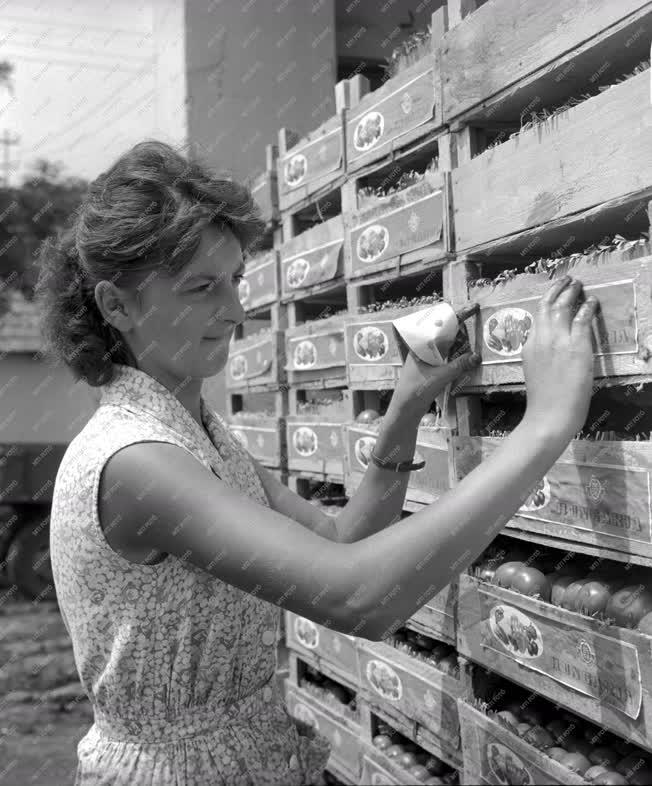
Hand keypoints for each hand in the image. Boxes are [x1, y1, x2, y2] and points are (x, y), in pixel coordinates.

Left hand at [392, 303, 480, 415]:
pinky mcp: (429, 369)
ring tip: (472, 346)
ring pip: (446, 345)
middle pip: (445, 333)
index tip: (473, 307)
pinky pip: (445, 357)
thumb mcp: (440, 377)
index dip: (458, 316)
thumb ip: (459, 366)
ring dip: (460, 344)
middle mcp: (423, 349)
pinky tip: (465, 359)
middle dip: (461, 330)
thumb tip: (477, 356)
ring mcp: (426, 359)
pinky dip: (456, 356)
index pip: (441, 325)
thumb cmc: (416, 391)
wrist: (404, 410)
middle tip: (475, 329)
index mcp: (421, 345)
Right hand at [521, 275, 598, 438]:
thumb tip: (549, 349)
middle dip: (557, 289)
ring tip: (578, 284)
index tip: (553, 295)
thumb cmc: (543, 403)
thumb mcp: (535, 372)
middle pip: (546, 306)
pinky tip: (592, 302)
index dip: (546, 302)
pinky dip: (587, 307)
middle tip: (567, 280)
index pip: (536, 318)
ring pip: (562, 307)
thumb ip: (540, 356)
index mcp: (528, 346)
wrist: (548, 417)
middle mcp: (540, 339)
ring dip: (571, 292)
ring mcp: (558, 342)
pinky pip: (582, 319)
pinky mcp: (576, 347)